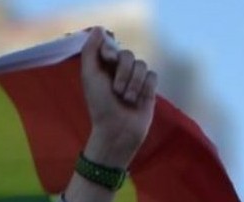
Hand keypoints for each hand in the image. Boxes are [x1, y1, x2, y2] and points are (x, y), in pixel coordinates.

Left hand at [78, 28, 156, 167]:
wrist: (117, 130)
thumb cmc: (100, 106)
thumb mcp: (90, 77)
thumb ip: (90, 52)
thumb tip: (98, 28)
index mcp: (102, 67)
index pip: (111, 45)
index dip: (111, 51)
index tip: (108, 60)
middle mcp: (119, 70)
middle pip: (128, 54)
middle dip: (123, 72)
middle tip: (116, 90)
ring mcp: (135, 78)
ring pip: (142, 64)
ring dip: (133, 83)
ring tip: (126, 100)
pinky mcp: (148, 88)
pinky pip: (153, 75)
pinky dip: (145, 87)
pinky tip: (139, 100)